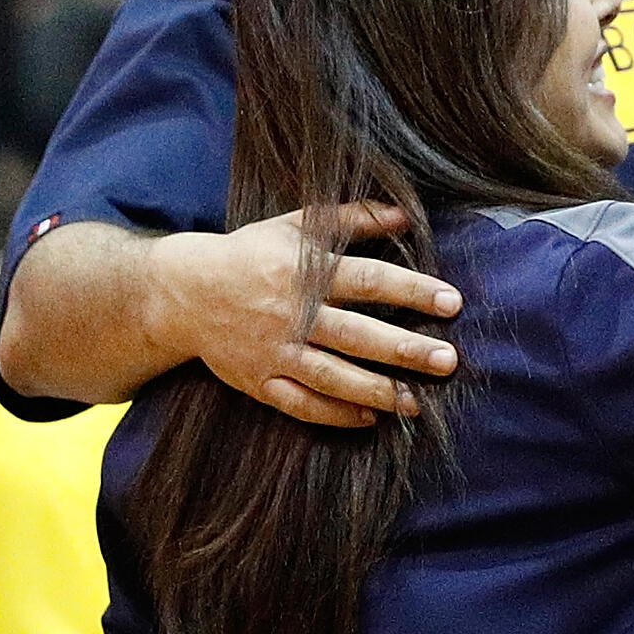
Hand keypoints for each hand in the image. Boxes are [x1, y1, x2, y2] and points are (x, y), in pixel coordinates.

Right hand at [148, 203, 464, 429]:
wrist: (182, 292)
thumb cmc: (250, 254)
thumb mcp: (295, 226)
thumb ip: (351, 219)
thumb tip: (405, 215)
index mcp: (304, 272)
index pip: (367, 281)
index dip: (410, 291)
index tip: (451, 302)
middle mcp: (291, 314)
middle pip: (356, 335)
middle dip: (404, 349)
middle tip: (447, 361)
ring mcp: (274, 352)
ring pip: (332, 377)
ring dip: (377, 391)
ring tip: (418, 403)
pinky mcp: (259, 381)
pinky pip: (300, 404)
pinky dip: (335, 414)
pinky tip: (370, 419)